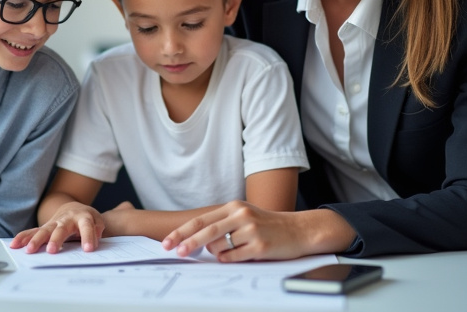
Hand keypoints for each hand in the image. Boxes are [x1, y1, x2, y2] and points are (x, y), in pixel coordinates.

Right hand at [10, 202, 104, 253]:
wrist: (74, 208)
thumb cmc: (86, 218)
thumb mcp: (97, 221)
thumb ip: (97, 230)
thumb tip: (93, 241)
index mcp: (82, 217)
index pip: (86, 227)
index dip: (88, 237)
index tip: (88, 249)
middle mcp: (66, 219)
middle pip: (60, 229)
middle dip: (56, 239)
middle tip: (53, 251)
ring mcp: (54, 223)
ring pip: (44, 231)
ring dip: (36, 240)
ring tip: (30, 250)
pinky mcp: (44, 227)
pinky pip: (33, 232)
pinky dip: (24, 237)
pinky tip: (15, 244)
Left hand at [161, 201, 355, 261]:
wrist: (299, 230)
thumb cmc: (268, 225)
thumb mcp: (244, 217)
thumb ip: (223, 224)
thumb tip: (196, 241)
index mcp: (233, 207)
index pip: (201, 220)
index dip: (182, 232)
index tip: (167, 242)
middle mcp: (241, 215)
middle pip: (206, 231)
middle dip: (188, 243)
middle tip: (176, 252)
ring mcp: (250, 230)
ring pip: (220, 247)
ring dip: (218, 254)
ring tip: (232, 251)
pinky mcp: (259, 245)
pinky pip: (233, 257)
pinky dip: (230, 259)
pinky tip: (238, 255)